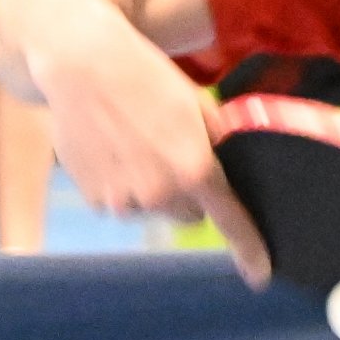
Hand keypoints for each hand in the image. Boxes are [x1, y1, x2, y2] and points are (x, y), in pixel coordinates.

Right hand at [34, 18, 271, 286]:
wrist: (80, 63)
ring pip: (154, 207)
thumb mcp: (197, 103)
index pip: (230, 222)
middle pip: (190, 213)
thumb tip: (233, 170)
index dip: (249, 250)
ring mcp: (123, 200)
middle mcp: (160, 194)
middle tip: (175, 150)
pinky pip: (121, 201)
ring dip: (152, 186)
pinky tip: (112, 146)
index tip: (260, 276)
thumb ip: (220, 142)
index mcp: (195, 170)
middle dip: (190, 192)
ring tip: (136, 140)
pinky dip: (122, 183)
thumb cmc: (146, 76)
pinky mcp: (94, 198)